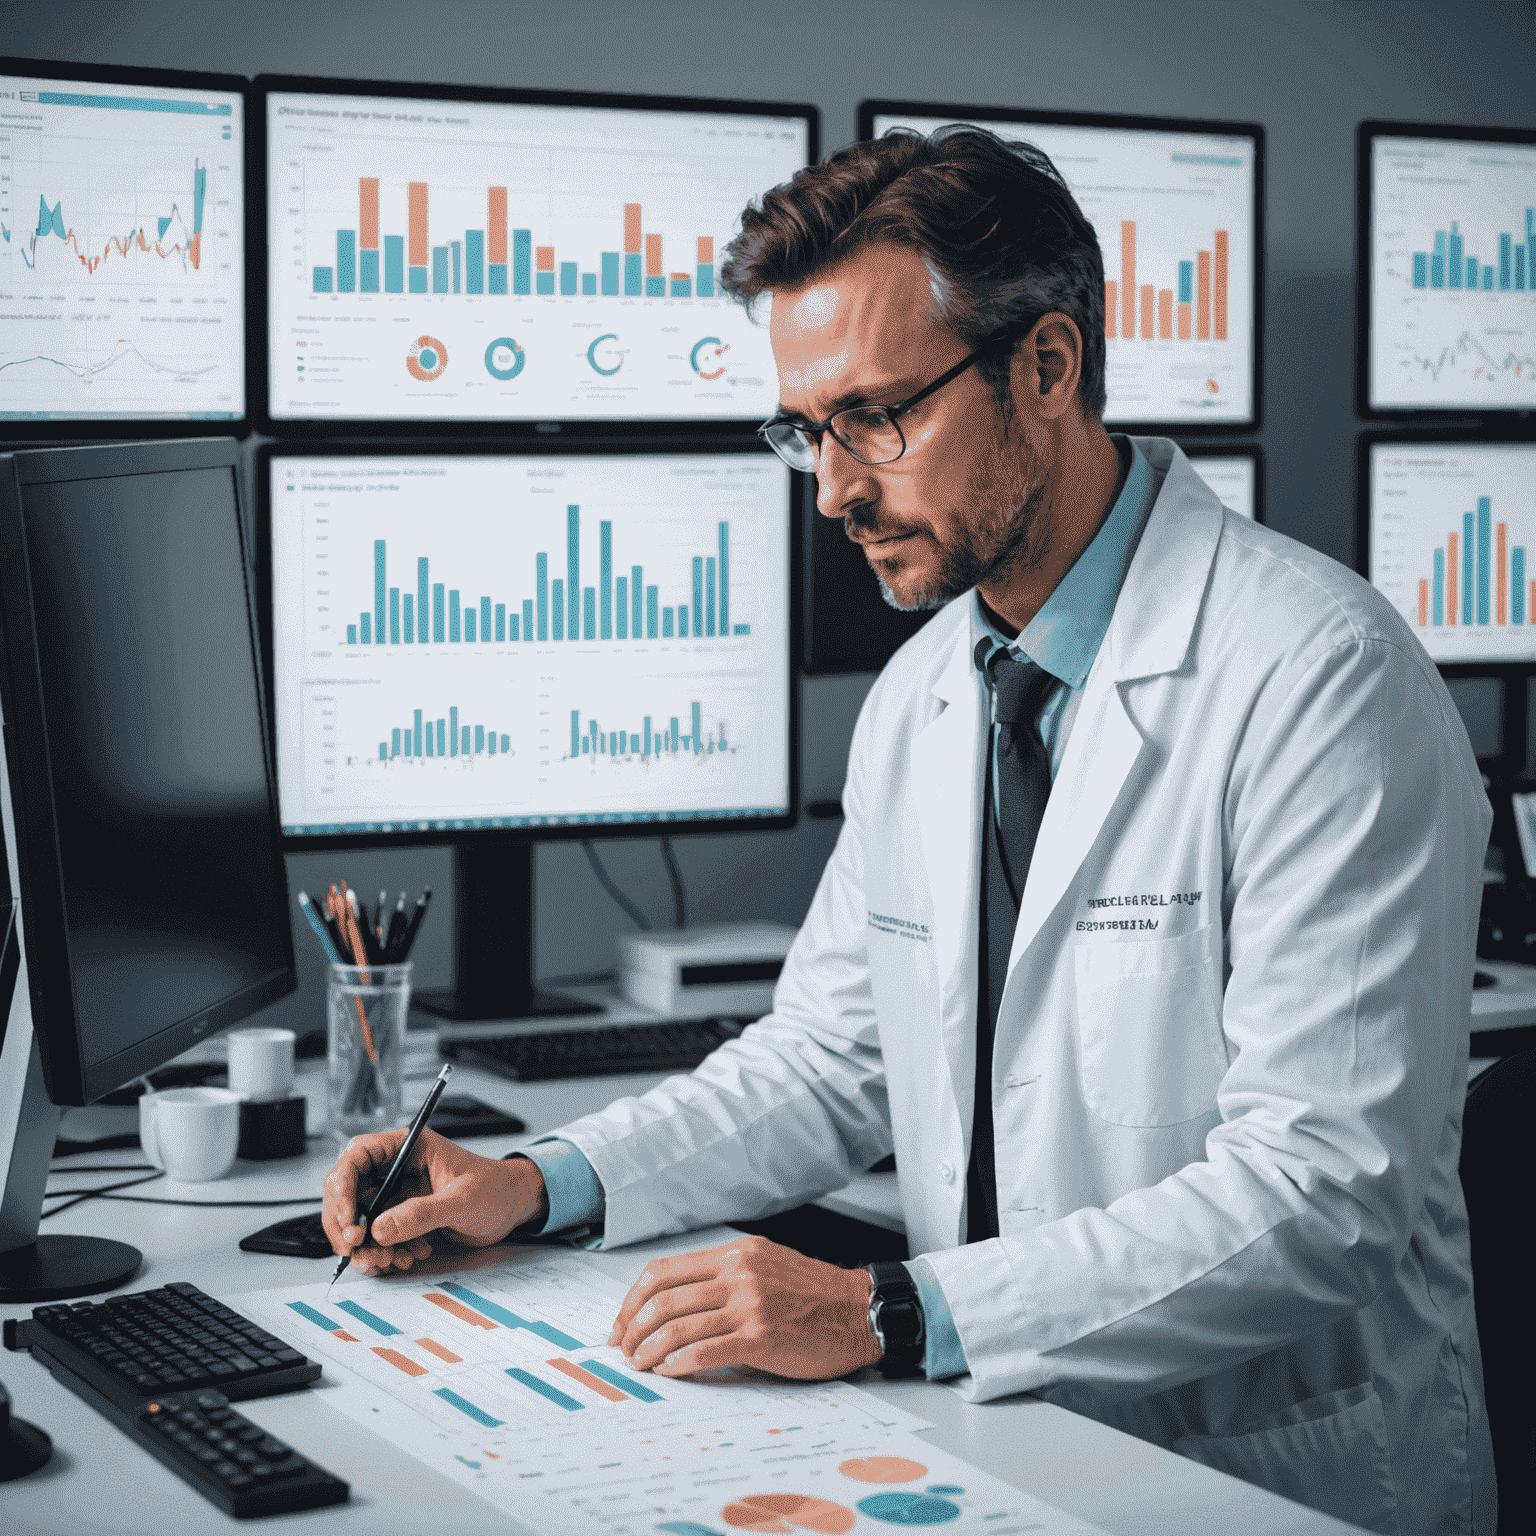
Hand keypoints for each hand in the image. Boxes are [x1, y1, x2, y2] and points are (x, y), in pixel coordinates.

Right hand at [320, 1128, 547, 1275]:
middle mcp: (396, 1169)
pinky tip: (405, 1257)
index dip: (344, 1185)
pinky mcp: (400, 1219)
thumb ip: (422, 1213)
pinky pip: (374, 1238)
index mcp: (408, 1147)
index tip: (349, 1218)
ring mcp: (396, 1195)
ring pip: (358, 1220)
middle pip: (347, 1191)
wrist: (511, 1208)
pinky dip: (381, 1253)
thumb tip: (380, 1228)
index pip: (358, 1155)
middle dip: (347, 1223)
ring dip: (365, 1245)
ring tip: (390, 1258)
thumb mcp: (462, 1200)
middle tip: (357, 1247)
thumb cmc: (495, 1188)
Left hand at [607, 1233, 882, 1380]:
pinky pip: (705, 1351)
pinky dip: (678, 1364)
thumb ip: (724, 1278)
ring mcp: (750, 1304)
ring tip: (640, 1366)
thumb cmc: (815, 1295)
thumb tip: (675, 1305)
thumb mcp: (766, 1267)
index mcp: (736, 1254)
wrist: (860, 1311)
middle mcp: (739, 1273)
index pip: (664, 1271)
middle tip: (622, 1350)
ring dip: (649, 1350)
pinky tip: (670, 1373)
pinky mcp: (762, 1336)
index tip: (620, 1323)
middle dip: (632, 1328)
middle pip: (663, 1298)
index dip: (632, 1300)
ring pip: (678, 1325)